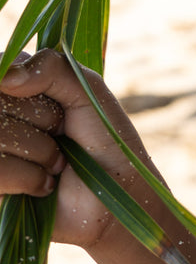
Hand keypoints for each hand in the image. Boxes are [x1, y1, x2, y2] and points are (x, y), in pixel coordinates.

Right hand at [0, 49, 151, 248]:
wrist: (115, 195)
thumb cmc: (105, 140)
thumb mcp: (88, 91)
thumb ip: (53, 67)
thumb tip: (7, 76)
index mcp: (11, 87)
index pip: (4, 74)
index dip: (31, 90)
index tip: (59, 106)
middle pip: (1, 103)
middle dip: (44, 121)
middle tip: (62, 135)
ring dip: (40, 153)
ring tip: (56, 162)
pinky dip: (28, 178)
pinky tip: (43, 185)